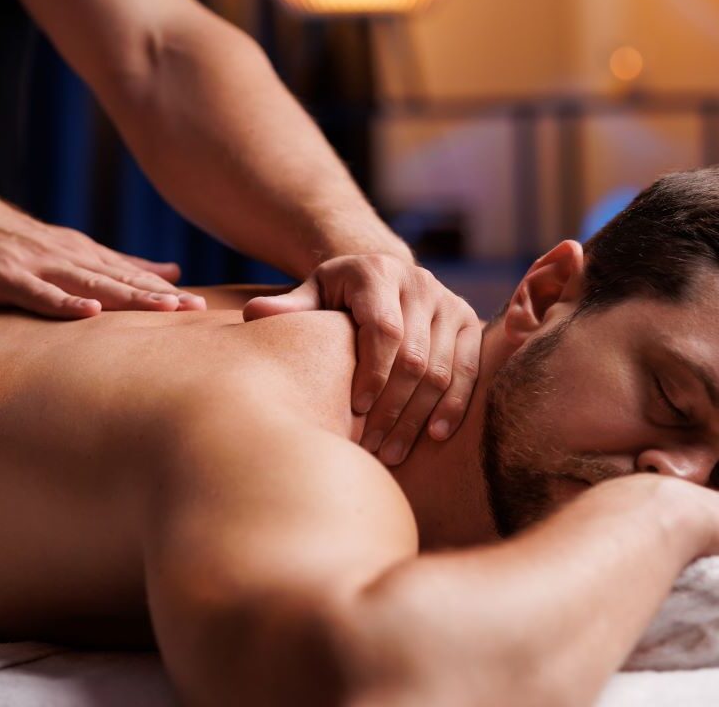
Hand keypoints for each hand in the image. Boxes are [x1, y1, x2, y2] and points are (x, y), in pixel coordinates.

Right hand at [0, 170, 205, 317]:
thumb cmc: (19, 242)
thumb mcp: (78, 251)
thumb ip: (123, 265)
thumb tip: (173, 271)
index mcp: (88, 256)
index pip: (135, 277)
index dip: (168, 292)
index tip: (203, 307)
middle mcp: (72, 258)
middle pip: (123, 280)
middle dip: (161, 296)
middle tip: (197, 309)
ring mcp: (41, 266)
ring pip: (92, 284)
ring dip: (128, 296)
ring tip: (163, 309)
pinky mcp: (8, 277)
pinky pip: (39, 293)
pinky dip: (65, 302)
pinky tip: (89, 311)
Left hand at [243, 254, 481, 464]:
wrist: (385, 277)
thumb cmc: (340, 295)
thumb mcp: (314, 292)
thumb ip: (291, 306)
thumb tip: (253, 314)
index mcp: (378, 273)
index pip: (383, 330)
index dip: (372, 374)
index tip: (354, 409)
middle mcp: (420, 283)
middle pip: (413, 356)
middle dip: (392, 407)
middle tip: (370, 446)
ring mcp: (449, 302)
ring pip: (441, 370)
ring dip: (418, 416)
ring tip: (392, 451)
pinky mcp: (470, 323)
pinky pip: (469, 370)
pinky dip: (453, 405)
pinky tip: (434, 435)